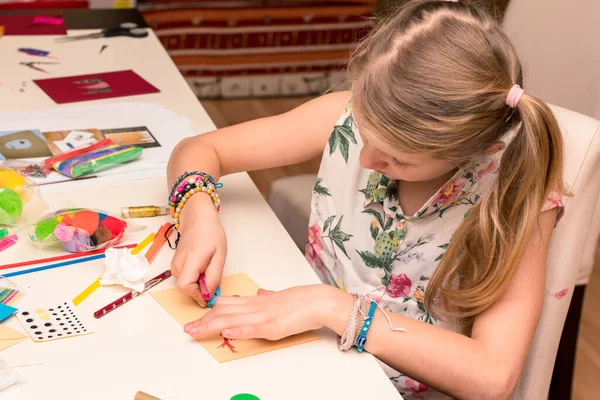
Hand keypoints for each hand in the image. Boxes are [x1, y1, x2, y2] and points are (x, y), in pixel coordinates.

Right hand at [170, 194, 225, 306]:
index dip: (197, 295)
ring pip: (186, 285)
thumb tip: (208, 294)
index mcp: (190, 260)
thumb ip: (214, 276)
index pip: (186, 287)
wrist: (198, 219)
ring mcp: (175, 266)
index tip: (209, 295)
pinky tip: (203, 267)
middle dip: (200, 289)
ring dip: (199, 283)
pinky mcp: (176, 266)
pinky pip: (186, 279)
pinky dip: (195, 278)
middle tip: (213, 277)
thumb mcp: (219, 255)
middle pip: (186, 288)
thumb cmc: (210, 234)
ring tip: (209, 267)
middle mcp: (178, 265)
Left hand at [184, 285, 340, 339]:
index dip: (209, 312)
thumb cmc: (301, 300)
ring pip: (232, 319)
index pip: (227, 305)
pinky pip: (251, 328)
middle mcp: (256, 307)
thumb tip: (261, 293)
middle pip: (223, 312)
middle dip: (203, 321)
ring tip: (195, 332)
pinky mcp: (273, 325)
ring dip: (211, 326)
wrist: (317, 301)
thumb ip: (268, 296)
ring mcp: (263, 316)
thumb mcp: (280, 297)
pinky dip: (237, 330)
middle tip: (188, 329)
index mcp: (257, 301)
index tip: (197, 320)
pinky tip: (226, 332)